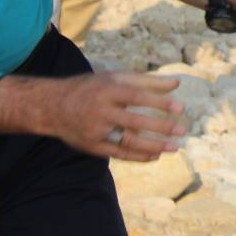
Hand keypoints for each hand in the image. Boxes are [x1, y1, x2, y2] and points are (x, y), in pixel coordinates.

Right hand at [0, 72, 186, 161]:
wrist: (52, 106)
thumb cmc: (92, 88)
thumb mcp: (115, 78)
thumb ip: (147, 81)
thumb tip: (177, 84)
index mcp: (107, 91)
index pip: (137, 97)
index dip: (159, 103)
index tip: (181, 108)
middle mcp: (100, 112)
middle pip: (134, 122)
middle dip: (160, 128)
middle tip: (182, 131)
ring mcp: (95, 131)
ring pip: (127, 142)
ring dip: (153, 146)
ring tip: (174, 147)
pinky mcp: (91, 146)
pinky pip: (118, 154)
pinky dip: (138, 156)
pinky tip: (156, 155)